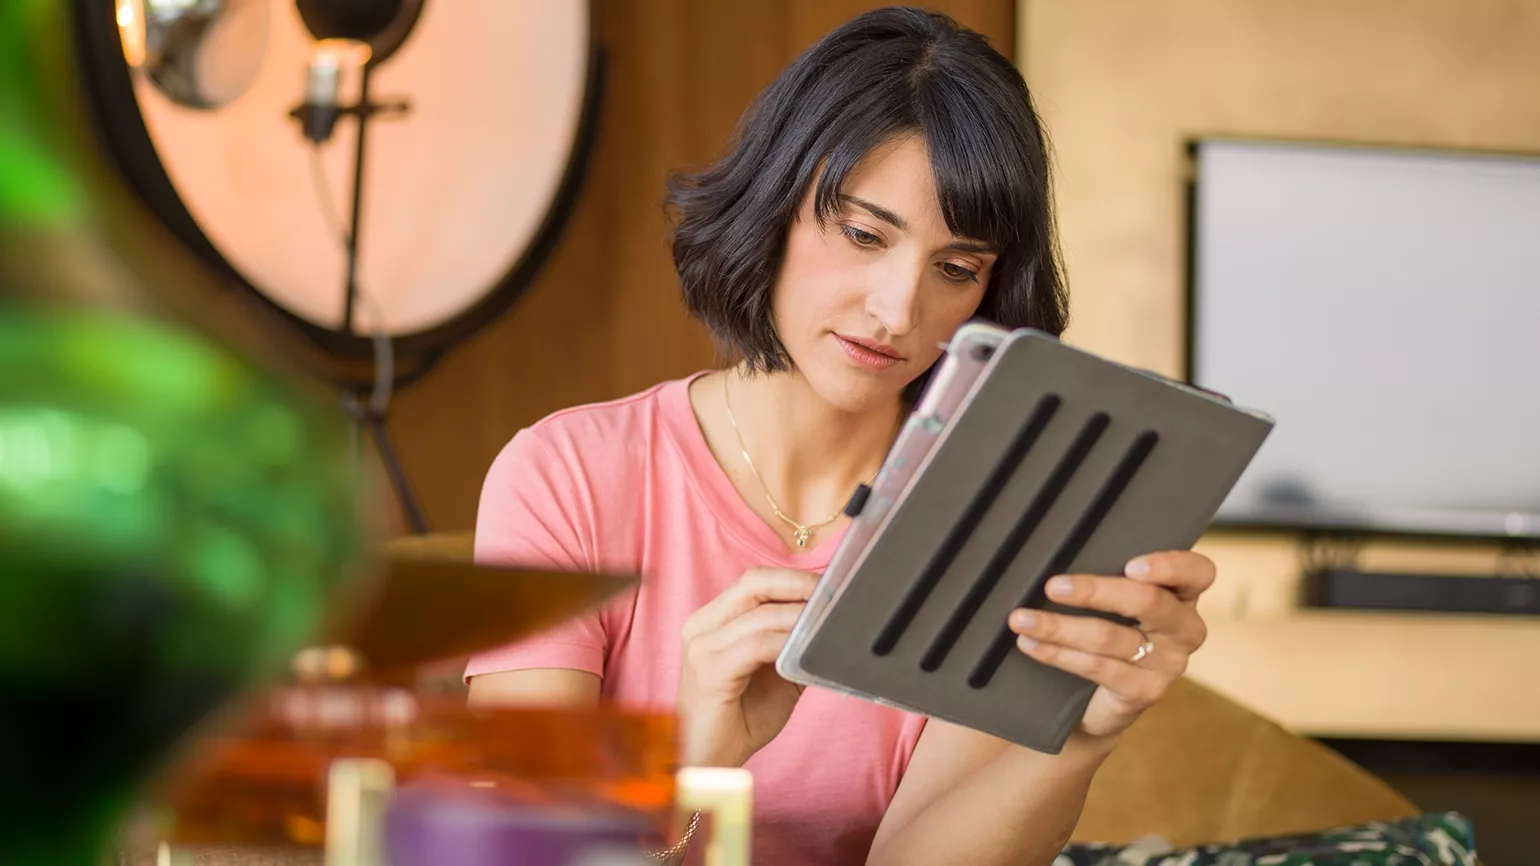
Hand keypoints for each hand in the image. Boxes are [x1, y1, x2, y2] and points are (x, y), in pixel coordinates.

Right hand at [675, 567, 818, 767]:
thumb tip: (830, 624)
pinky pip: (757, 645)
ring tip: (829, 621)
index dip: (794, 577)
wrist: (707, 762)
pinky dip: (787, 642)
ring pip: (761, 614)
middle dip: (799, 585)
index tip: (830, 585)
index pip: (754, 581)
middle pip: (754, 583)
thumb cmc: (739, 720)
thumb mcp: (774, 675)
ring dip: (800, 616)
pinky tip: (806, 649)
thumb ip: (791, 646)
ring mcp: (702, 647)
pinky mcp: (709, 671)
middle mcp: (701, 627)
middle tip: (834, 595)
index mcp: (712, 621)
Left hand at [1006, 550, 1214, 742]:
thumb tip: (1055, 548)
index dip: (1170, 566)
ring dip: (1060, 626)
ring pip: (1111, 636)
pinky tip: (1031, 643)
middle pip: (1148, 602)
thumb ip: (1105, 574)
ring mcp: (1168, 664)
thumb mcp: (1112, 601)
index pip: (1197, 572)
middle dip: (1095, 591)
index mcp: (1182, 594)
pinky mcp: (1145, 692)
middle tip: (1051, 586)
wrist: (1097, 700)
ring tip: (1021, 618)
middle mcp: (1184, 628)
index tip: (1131, 565)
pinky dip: (1058, 653)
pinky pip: (1098, 667)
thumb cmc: (1105, 630)